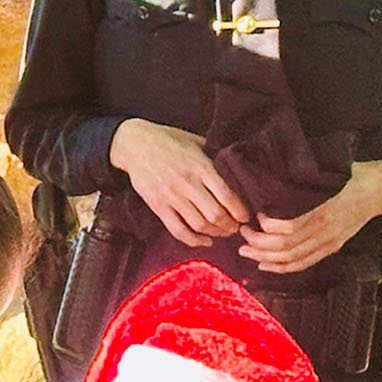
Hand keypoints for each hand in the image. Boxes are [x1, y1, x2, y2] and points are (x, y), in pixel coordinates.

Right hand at [110, 120, 249, 247]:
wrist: (136, 144)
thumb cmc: (168, 140)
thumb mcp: (197, 141)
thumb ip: (215, 157)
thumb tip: (236, 169)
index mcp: (201, 167)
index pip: (227, 196)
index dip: (240, 211)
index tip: (246, 216)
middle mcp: (187, 183)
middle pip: (216, 215)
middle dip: (230, 226)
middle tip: (236, 228)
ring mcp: (171, 196)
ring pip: (199, 225)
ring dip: (215, 233)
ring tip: (223, 233)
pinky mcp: (157, 206)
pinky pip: (177, 230)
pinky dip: (193, 240)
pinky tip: (204, 241)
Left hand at [238, 160, 381, 273]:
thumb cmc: (354, 174)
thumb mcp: (330, 169)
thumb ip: (305, 174)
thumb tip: (273, 169)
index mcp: (325, 209)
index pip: (291, 227)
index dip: (269, 227)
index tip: (256, 216)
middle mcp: (327, 230)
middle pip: (286, 247)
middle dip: (259, 244)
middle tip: (241, 234)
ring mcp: (330, 241)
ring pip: (293, 259)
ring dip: (265, 258)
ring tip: (246, 249)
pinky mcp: (332, 247)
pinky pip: (304, 263)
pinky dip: (283, 268)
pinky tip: (265, 265)